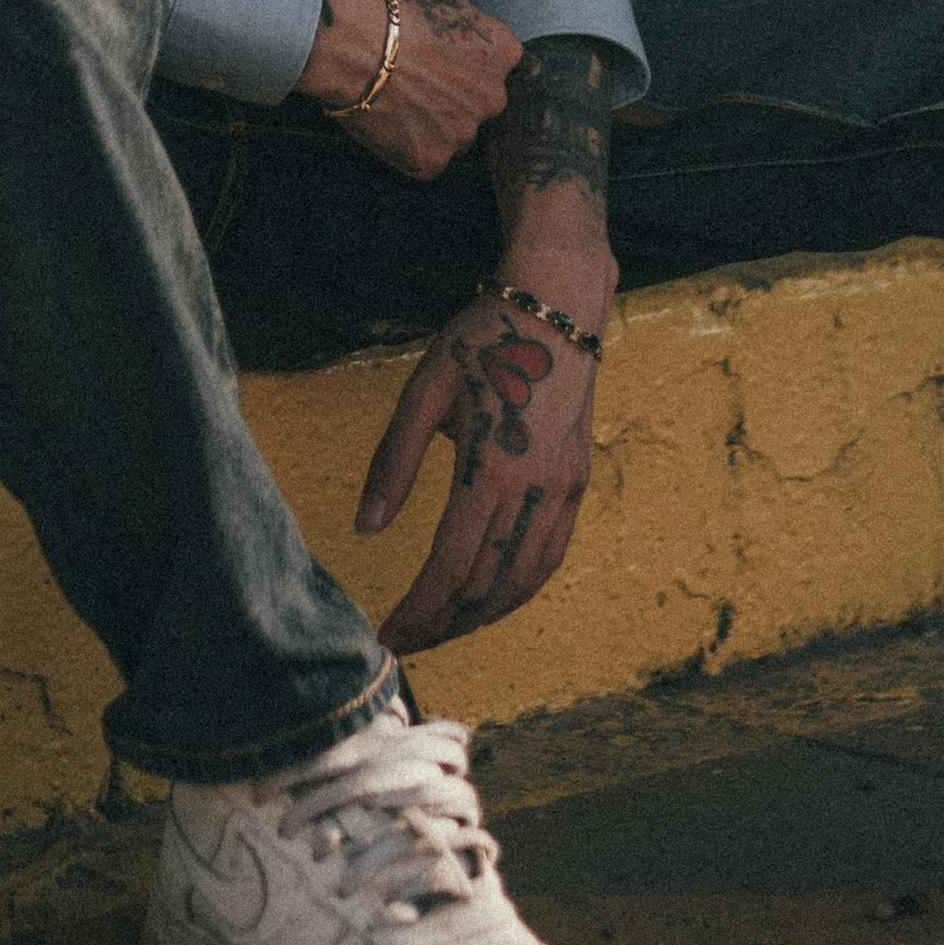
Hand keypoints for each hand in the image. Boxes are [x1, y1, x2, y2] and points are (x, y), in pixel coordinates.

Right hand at [298, 0, 518, 178]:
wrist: (349, 41)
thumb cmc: (387, 6)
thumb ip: (461, 19)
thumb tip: (454, 26)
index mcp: (503, 51)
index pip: (496, 64)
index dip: (465, 62)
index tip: (439, 59)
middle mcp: (494, 96)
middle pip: (478, 104)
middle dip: (453, 98)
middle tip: (415, 84)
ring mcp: (463, 132)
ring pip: (452, 134)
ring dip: (431, 125)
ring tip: (395, 103)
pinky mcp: (431, 161)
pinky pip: (423, 159)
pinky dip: (404, 147)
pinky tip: (383, 123)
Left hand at [360, 288, 599, 649]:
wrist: (557, 306)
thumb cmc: (482, 341)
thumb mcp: (425, 391)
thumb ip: (394, 461)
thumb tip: (366, 527)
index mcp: (491, 469)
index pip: (451, 567)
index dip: (419, 611)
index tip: (389, 635)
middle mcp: (534, 488)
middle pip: (488, 586)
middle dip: (445, 624)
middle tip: (409, 639)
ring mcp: (563, 488)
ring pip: (524, 580)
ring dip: (483, 614)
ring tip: (444, 626)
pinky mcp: (577, 481)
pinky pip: (552, 554)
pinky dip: (521, 587)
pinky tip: (494, 595)